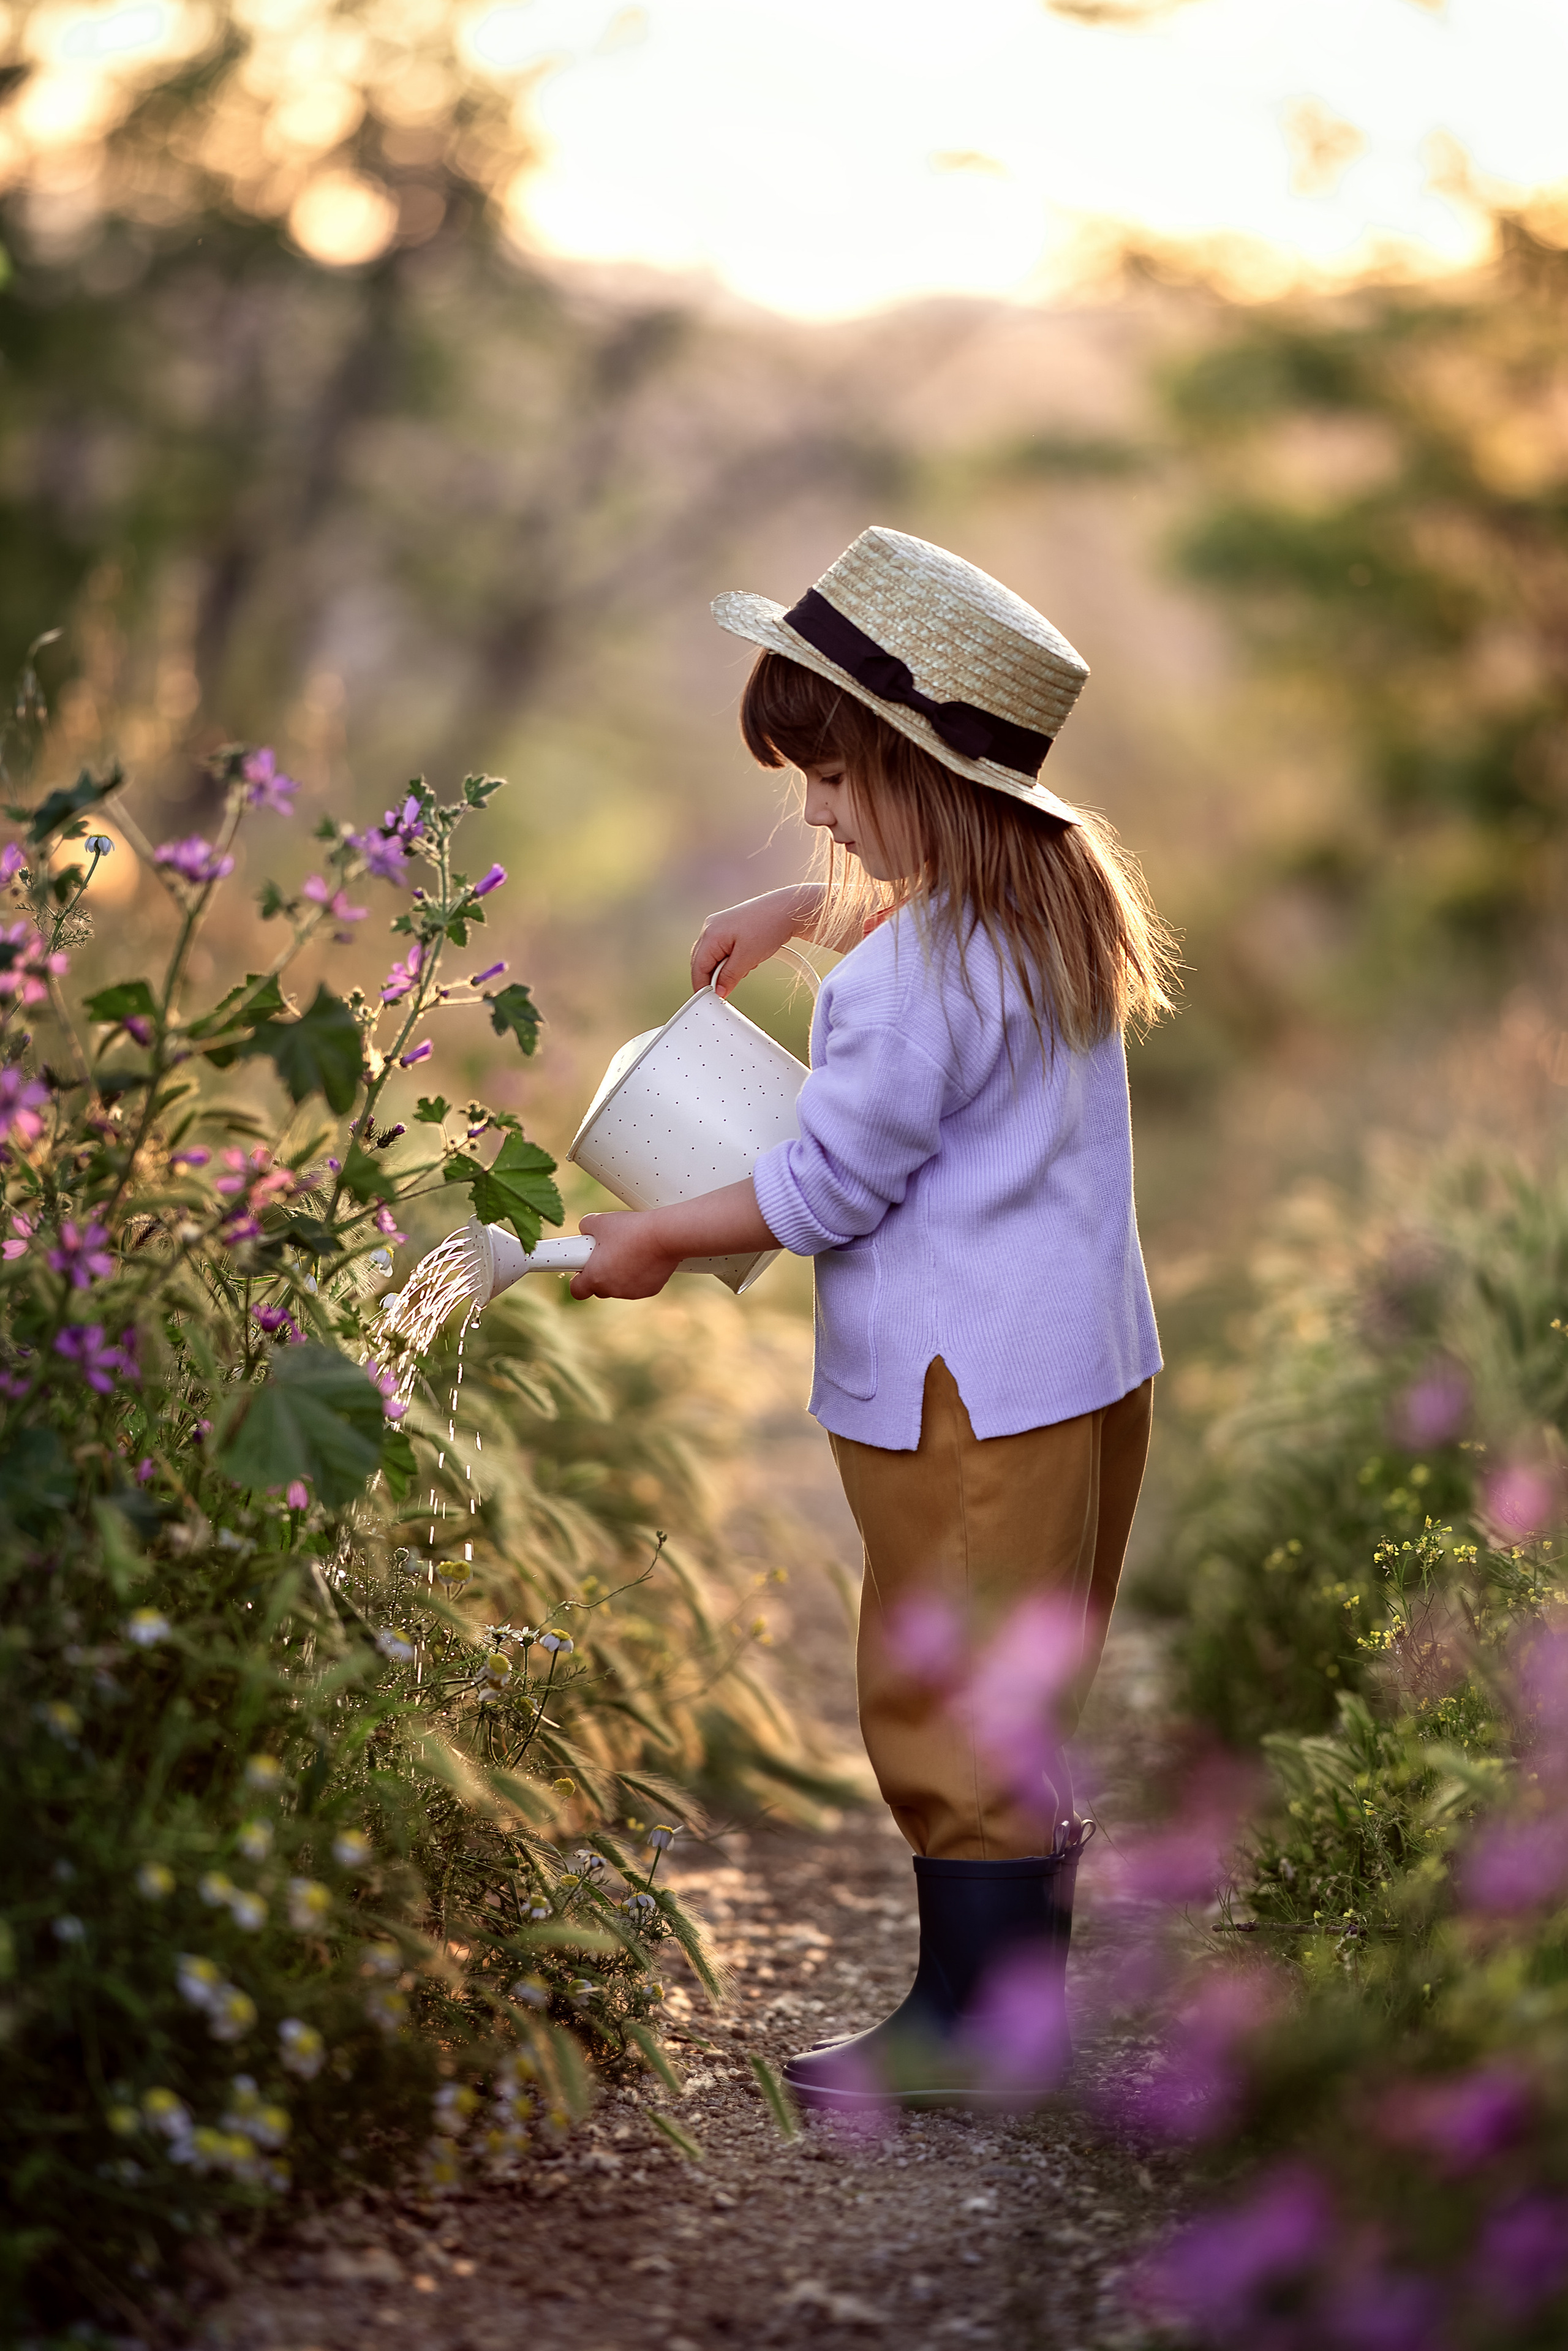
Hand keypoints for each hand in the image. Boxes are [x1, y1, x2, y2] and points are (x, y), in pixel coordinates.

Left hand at [567, 1181, 777, 1298]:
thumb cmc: (631, 1229)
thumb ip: (586, 1228)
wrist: (665, 1235)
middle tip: (607, 1253)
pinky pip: (638, 1283)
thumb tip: (586, 1230)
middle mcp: (613, 1289)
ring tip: (629, 1250)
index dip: (577, 1279)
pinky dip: (638, 1273)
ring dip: (620, 1273)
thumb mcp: (600, 1221)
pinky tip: (644, 1256)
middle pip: (599, 1287)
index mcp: (596, 1277)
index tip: (581, 1268)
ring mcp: (633, 1292)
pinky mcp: (651, 1289)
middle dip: (600, 1273)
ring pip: (619, 1285)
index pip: (577, 1290)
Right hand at [690, 885, 820, 995]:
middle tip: (726, 990)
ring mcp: (720, 926)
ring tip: (746, 967)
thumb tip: (719, 992)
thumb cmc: (768, 925)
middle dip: (713, 978)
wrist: (788, 909)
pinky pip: (723, 950)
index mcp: (711, 934)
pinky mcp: (731, 927)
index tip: (709, 1001)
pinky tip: (748, 960)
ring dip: (725, 969)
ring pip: (714, 957)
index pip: (698, 967)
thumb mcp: (747, 958)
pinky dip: (732, 960)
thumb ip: (729, 976)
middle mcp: (712, 928)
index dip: (702, 986)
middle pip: (702, 962)